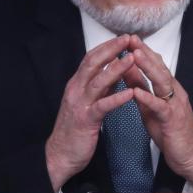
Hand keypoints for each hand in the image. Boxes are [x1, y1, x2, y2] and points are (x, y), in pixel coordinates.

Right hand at [45, 35, 138, 190]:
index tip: (123, 37)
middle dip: (111, 50)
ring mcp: (80, 104)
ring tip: (132, 59)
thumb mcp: (88, 102)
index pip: (91, 58)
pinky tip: (130, 93)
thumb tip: (115, 72)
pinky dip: (116, 98)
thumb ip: (100, 88)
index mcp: (77, 84)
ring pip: (98, 81)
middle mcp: (76, 90)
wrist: (60, 154)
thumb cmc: (76, 128)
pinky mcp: (86, 120)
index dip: (107, 46)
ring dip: (116, 69)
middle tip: (128, 39)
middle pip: (92, 63)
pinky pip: (102, 106)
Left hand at [123, 36, 192, 186]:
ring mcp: (175, 105)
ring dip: (148, 68)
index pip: (156, 65)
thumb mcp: (151, 107)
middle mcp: (175, 93)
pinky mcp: (173, 120)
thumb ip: (141, 89)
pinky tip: (137, 91)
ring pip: (162, 82)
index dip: (143, 51)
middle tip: (131, 39)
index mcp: (169, 89)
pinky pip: (160, 106)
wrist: (190, 155)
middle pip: (160, 68)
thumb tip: (127, 71)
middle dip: (145, 53)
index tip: (129, 39)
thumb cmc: (170, 132)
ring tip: (135, 55)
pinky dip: (148, 98)